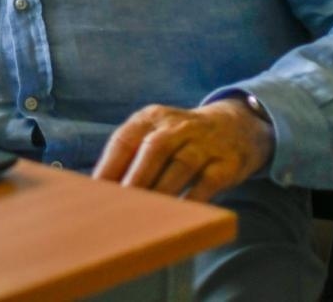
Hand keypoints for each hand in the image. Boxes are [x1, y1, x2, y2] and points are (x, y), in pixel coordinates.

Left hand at [92, 99, 273, 201]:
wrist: (237, 127)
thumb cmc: (181, 139)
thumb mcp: (156, 134)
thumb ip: (131, 156)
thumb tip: (99, 189)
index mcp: (151, 117)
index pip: (126, 139)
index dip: (110, 165)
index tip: (96, 192)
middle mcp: (178, 126)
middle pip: (154, 149)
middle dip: (136, 178)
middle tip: (121, 205)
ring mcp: (205, 143)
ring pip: (182, 165)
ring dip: (162, 191)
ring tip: (146, 215)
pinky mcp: (227, 163)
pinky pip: (209, 182)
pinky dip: (194, 199)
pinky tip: (180, 215)